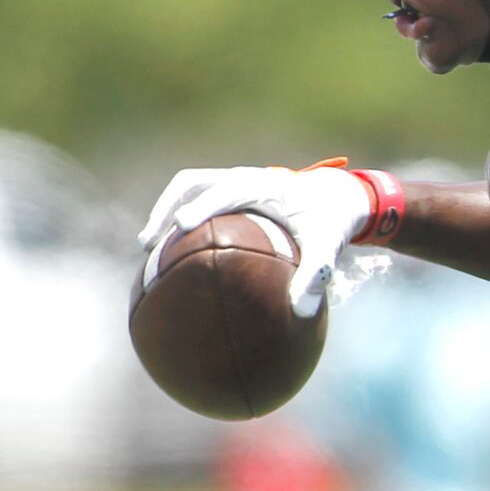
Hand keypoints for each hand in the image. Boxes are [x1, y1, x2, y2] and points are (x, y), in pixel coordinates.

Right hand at [139, 165, 375, 317]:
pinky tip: (169, 253)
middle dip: (168, 209)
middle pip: (194, 183)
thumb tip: (303, 313)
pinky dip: (178, 219)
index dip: (205, 206)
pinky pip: (195, 200)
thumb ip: (317, 274)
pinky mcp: (228, 193)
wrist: (339, 198)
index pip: (230, 190)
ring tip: (149, 249)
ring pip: (188, 189)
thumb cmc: (332, 222)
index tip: (184, 226)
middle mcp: (245, 177)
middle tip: (150, 244)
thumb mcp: (330, 246)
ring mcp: (233, 182)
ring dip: (165, 212)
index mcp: (267, 184)